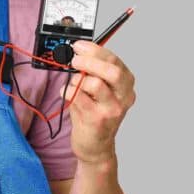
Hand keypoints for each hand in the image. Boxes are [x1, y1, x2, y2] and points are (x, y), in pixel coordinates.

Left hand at [62, 40, 136, 164]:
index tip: (79, 46)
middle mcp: (123, 97)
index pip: (114, 60)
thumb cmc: (95, 114)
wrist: (96, 146)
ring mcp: (112, 110)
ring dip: (78, 79)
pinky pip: (78, 97)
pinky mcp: (97, 120)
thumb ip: (94, 71)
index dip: (95, 50)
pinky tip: (67, 94)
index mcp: (126, 85)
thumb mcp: (99, 90)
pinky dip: (68, 91)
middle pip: (112, 71)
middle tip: (75, 59)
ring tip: (74, 84)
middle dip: (90, 61)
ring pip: (95, 83)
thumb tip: (79, 51)